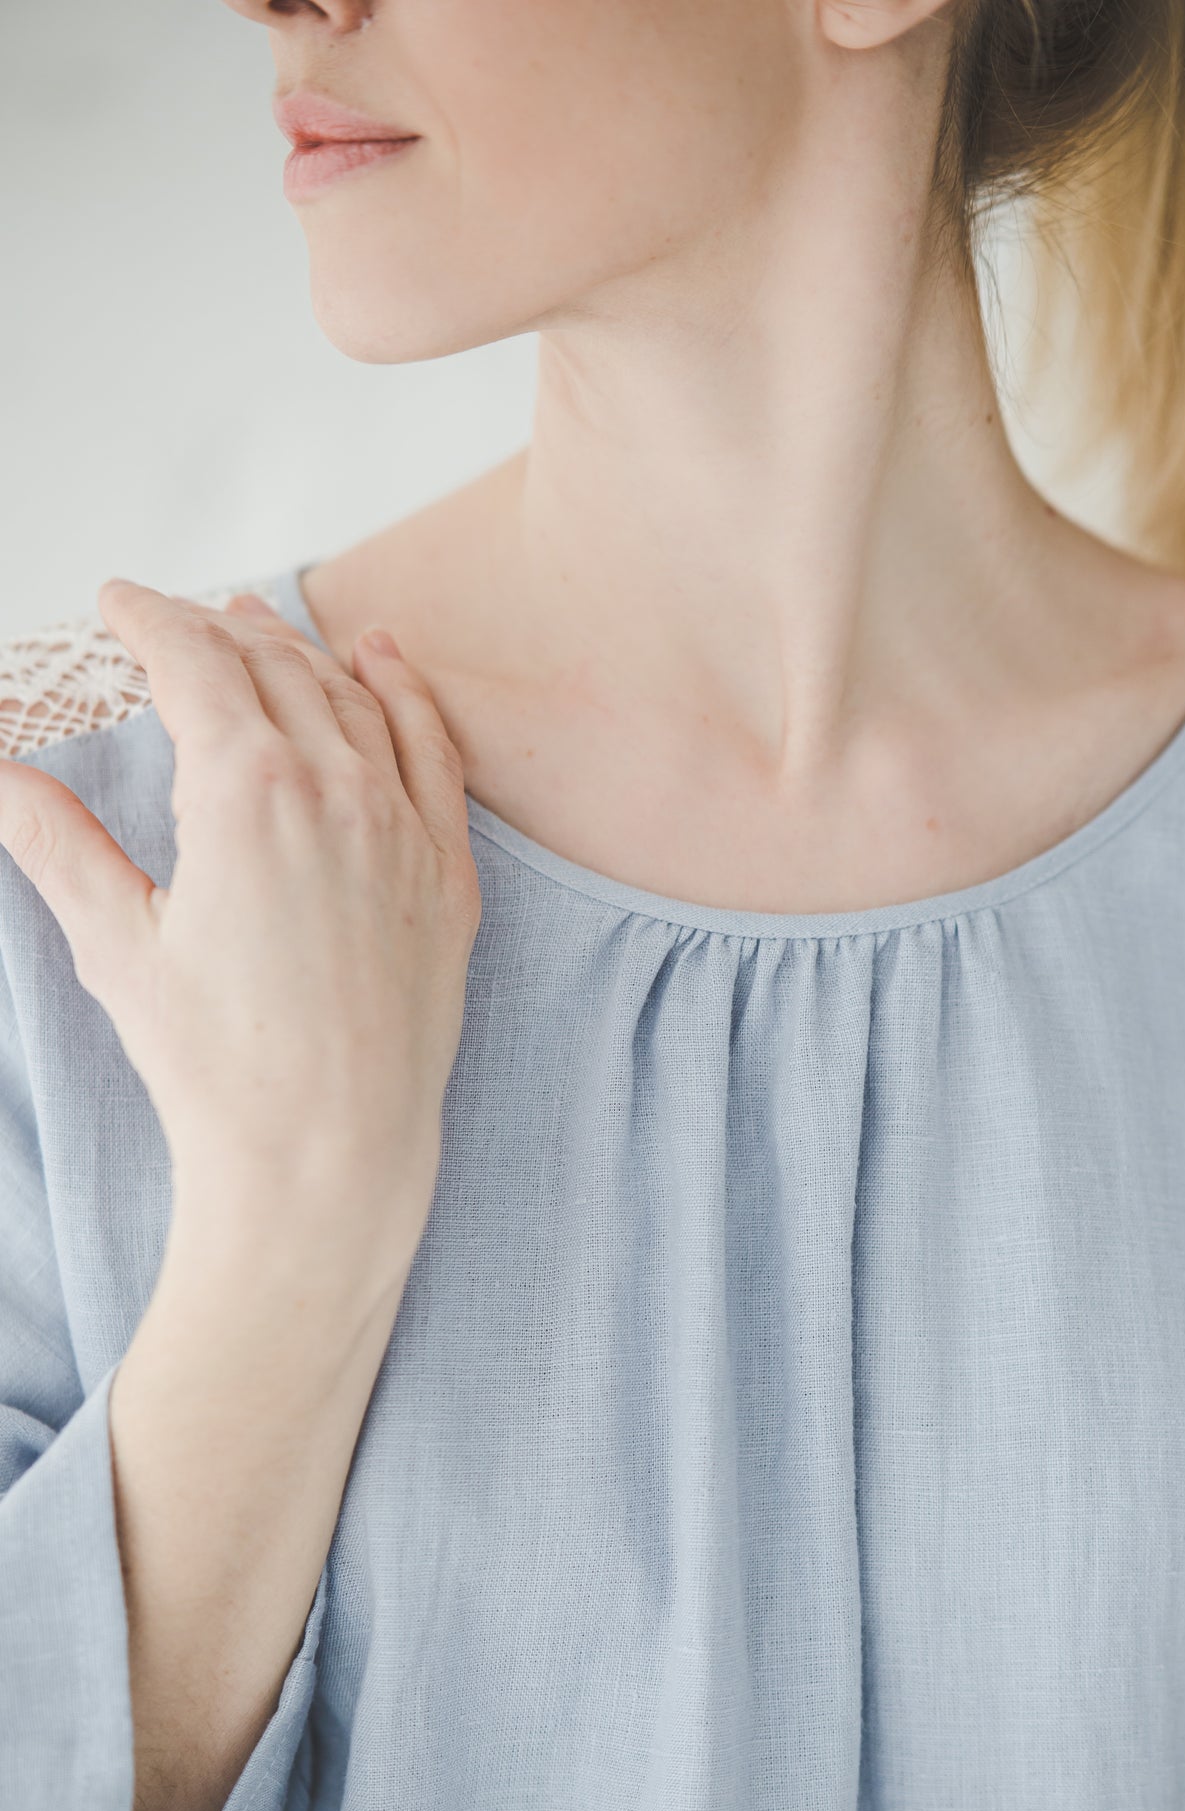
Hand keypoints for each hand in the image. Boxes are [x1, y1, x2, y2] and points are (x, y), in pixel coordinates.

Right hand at [0, 581, 481, 1254]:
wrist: (328, 1156)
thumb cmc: (217, 1066)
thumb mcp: (117, 944)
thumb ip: (57, 842)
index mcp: (246, 791)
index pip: (194, 662)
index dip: (149, 618)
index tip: (118, 602)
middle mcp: (338, 789)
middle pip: (272, 667)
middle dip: (215, 629)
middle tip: (174, 621)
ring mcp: (405, 828)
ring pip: (352, 697)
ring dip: (299, 651)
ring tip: (258, 624)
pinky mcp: (448, 874)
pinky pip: (434, 751)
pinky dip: (405, 692)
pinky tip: (384, 659)